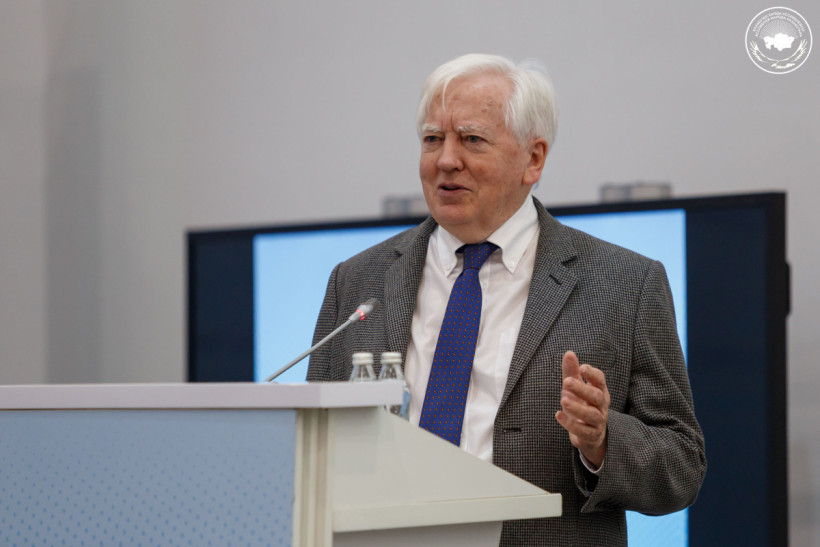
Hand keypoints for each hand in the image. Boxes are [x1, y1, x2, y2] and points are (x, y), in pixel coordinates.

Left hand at [555, 350, 609, 468]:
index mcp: (599, 390)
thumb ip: (572, 372)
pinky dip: (570, 424)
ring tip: (563, 399)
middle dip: (582, 389)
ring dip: (577, 408)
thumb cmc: (582, 404)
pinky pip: (583, 431)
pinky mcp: (590, 435)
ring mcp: (598, 421)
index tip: (582, 367)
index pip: (601, 380)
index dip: (592, 374)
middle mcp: (601, 406)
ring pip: (591, 415)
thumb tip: (569, 353)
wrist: (590, 434)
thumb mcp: (575, 387)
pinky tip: (558, 415)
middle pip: (597, 396)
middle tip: (566, 382)